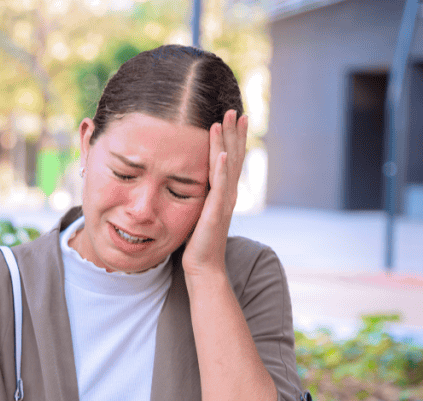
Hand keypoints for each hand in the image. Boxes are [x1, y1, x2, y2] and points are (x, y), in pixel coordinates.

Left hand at [182, 110, 247, 277]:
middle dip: (234, 133)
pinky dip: (220, 169)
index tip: (233, 117)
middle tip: (235, 110)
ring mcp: (224, 203)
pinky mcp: (215, 212)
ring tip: (228, 120)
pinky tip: (219, 153)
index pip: (228, 160)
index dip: (232, 139)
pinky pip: (218, 187)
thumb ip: (198, 196)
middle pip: (233, 157)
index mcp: (223, 194)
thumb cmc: (197, 243)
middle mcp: (228, 195)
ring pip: (227, 166)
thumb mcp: (196, 212)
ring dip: (227, 142)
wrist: (203, 268)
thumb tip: (187, 181)